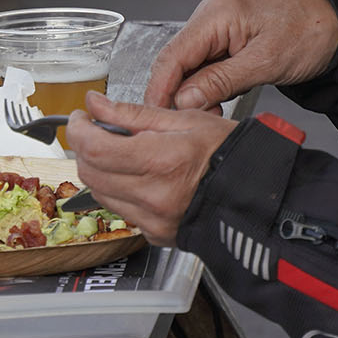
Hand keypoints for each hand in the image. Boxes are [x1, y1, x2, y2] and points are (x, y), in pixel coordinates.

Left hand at [57, 95, 238, 241]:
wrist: (258, 194)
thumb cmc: (230, 154)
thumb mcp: (186, 119)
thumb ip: (133, 113)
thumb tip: (97, 104)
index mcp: (161, 162)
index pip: (94, 148)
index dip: (79, 129)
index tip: (81, 117)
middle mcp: (154, 197)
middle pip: (90, 172)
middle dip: (85, 148)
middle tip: (95, 130)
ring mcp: (153, 220)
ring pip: (100, 194)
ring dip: (98, 170)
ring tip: (119, 152)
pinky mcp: (155, 234)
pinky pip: (121, 210)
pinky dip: (118, 191)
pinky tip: (137, 177)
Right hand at [145, 0, 337, 110]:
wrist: (335, 28)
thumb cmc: (308, 34)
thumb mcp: (265, 63)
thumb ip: (220, 82)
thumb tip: (184, 99)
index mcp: (215, 16)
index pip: (172, 55)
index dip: (160, 88)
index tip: (157, 116)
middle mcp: (209, 20)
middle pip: (174, 63)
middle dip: (175, 95)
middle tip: (187, 122)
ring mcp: (214, 32)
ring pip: (186, 70)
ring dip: (192, 95)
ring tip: (208, 114)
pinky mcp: (222, 44)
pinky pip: (202, 70)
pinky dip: (204, 90)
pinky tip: (214, 104)